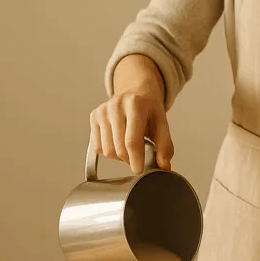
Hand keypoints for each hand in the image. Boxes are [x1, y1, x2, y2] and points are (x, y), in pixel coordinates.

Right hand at [90, 55, 173, 173]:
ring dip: (119, 156)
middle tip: (138, 157)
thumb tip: (163, 166)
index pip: (132, 140)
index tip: (138, 170)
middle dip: (130, 159)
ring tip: (129, 147)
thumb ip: (165, 145)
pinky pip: (98, 147)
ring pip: (107, 150)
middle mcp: (116, 105)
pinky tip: (118, 142)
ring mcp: (103, 110)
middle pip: (119, 148)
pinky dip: (109, 151)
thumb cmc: (149, 108)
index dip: (136, 158)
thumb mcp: (162, 122)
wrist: (135, 90)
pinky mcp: (94, 116)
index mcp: (136, 104)